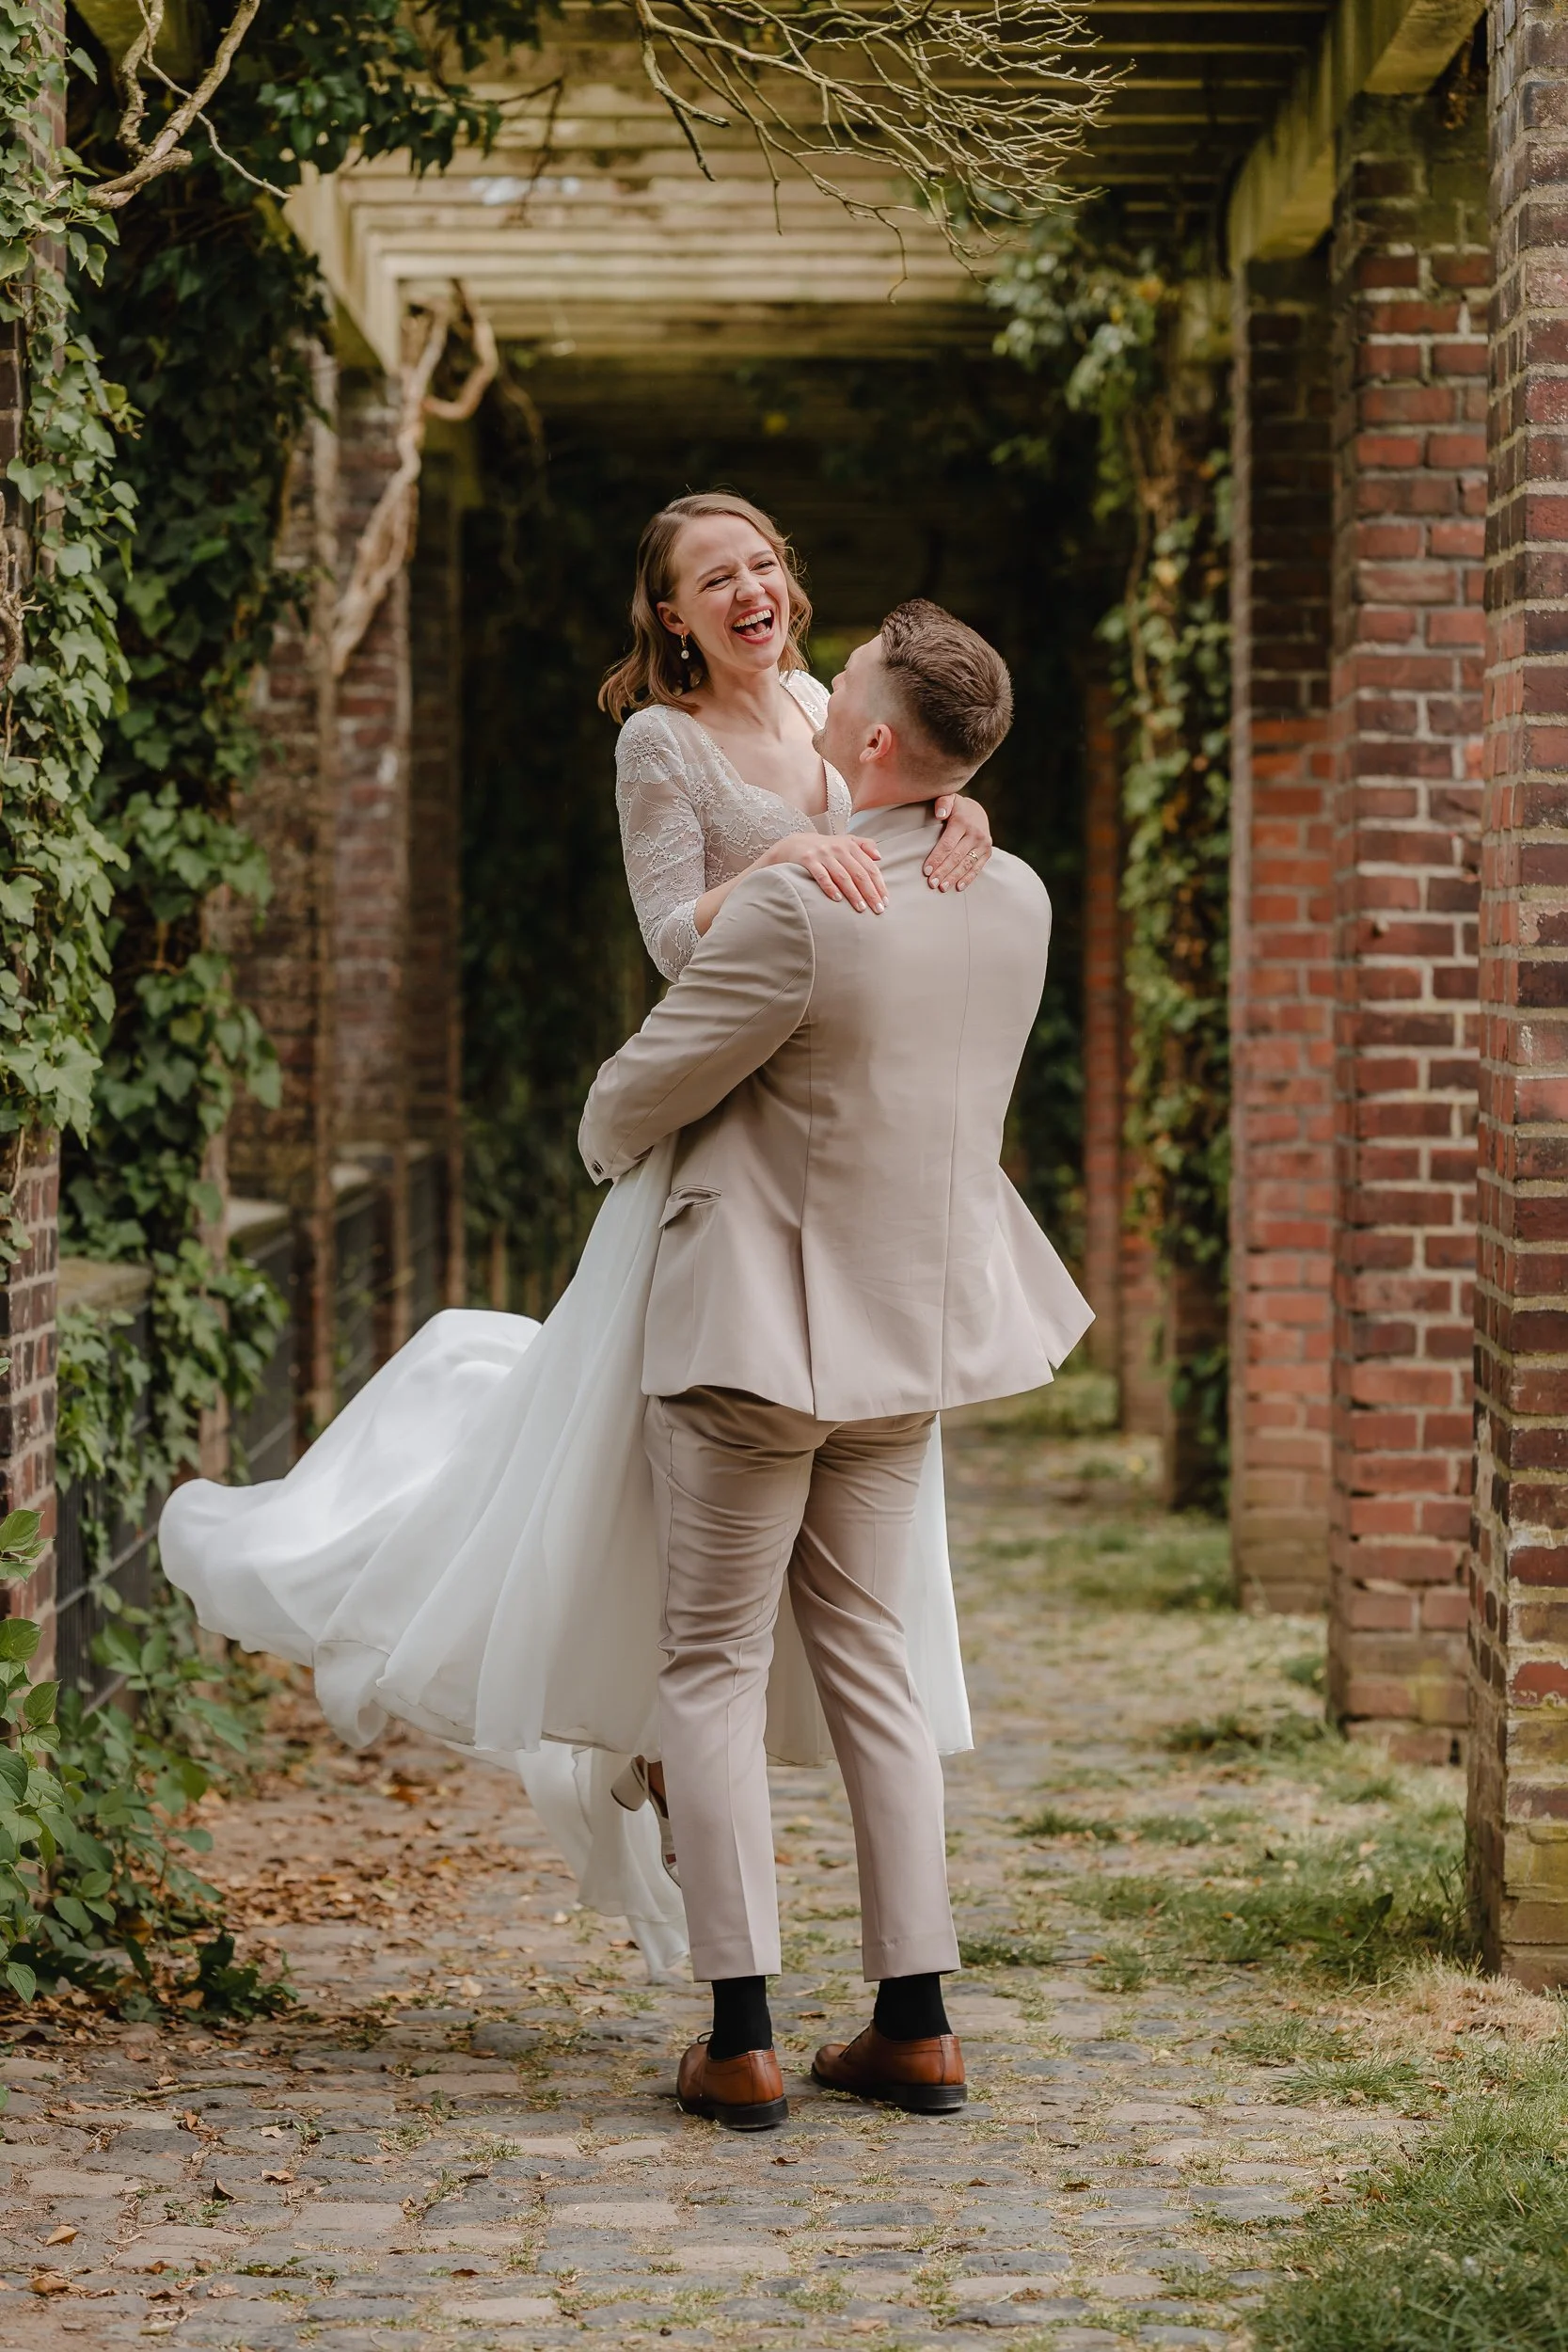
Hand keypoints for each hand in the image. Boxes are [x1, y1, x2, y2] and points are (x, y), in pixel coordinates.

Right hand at [763, 829, 885, 911]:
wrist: (794, 844)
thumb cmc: (824, 847)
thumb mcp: (845, 841)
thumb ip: (864, 846)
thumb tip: (880, 857)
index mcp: (850, 845)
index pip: (869, 867)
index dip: (879, 885)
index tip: (885, 901)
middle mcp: (838, 848)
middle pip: (859, 873)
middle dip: (870, 893)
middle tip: (878, 910)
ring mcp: (822, 854)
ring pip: (842, 876)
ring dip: (853, 894)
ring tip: (861, 908)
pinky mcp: (808, 860)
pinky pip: (821, 876)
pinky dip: (830, 887)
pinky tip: (837, 899)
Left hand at [925, 794, 992, 891]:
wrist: (977, 811)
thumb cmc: (956, 808)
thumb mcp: (949, 799)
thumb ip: (942, 803)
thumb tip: (939, 814)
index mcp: (962, 822)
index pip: (948, 844)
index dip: (937, 858)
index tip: (926, 870)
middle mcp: (975, 834)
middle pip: (956, 856)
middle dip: (943, 871)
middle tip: (932, 883)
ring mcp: (983, 844)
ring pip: (967, 864)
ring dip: (954, 877)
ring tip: (942, 887)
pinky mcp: (988, 852)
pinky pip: (977, 868)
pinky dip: (968, 878)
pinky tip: (958, 887)